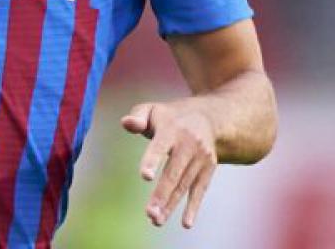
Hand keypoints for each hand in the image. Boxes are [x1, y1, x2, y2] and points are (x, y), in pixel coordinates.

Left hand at [120, 100, 216, 228]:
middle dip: (162, 194)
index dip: (153, 160)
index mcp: (172, 129)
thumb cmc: (170, 118)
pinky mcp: (208, 170)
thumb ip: (137, 116)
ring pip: (184, 185)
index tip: (145, 176)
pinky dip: (193, 207)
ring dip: (171, 204)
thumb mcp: (152, 110)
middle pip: (174, 172)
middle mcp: (188, 145)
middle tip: (149, 213)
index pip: (160, 146)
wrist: (208, 119)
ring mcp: (200, 158)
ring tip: (156, 221)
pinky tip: (186, 223)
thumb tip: (126, 123)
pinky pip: (200, 190)